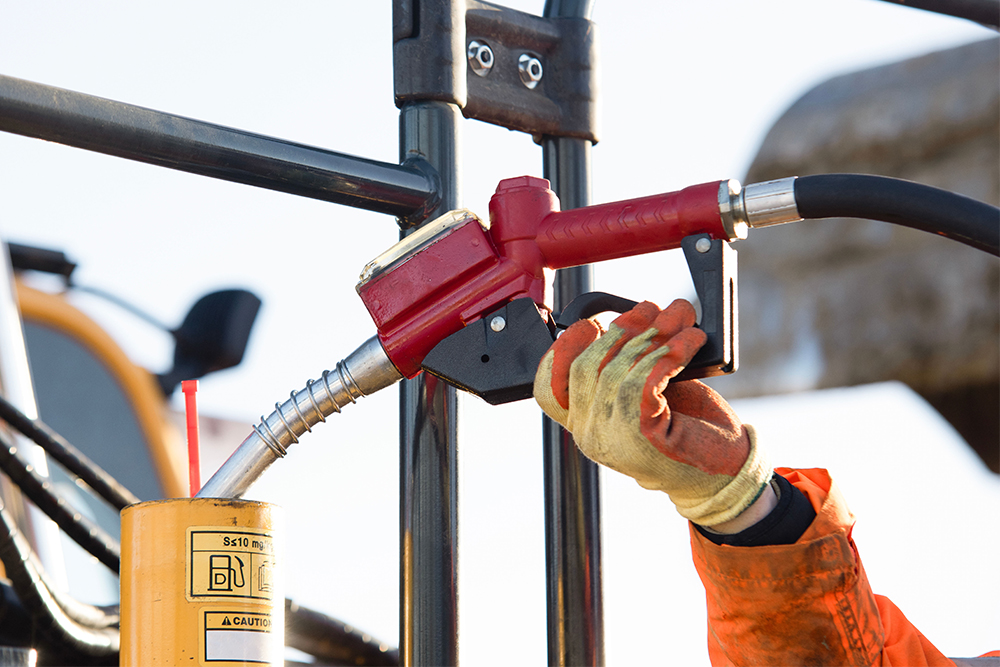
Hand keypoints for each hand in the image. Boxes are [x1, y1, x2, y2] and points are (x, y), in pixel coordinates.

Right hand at [534, 299, 771, 525]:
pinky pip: (644, 382)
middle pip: (585, 367)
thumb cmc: (688, 434)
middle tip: (656, 309)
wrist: (722, 477)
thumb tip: (634, 321)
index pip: (547, 388)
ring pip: (617, 371)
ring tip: (682, 319)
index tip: (591, 323)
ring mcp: (614, 439)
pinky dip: (668, 354)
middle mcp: (591, 436)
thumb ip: (629, 367)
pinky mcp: (643, 436)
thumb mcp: (649, 394)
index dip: (562, 350)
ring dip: (654, 336)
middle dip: (622, 329)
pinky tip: (689, 343)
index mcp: (586, 425)